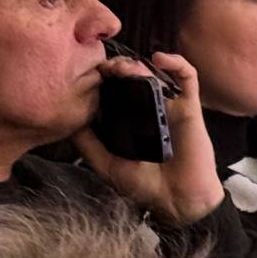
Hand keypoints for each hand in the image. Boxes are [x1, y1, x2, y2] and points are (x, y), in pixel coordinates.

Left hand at [73, 48, 226, 227]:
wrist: (176, 198)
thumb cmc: (142, 184)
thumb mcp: (106, 163)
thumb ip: (87, 143)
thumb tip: (67, 121)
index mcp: (128, 120)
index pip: (114, 91)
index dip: (102, 80)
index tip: (87, 74)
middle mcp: (147, 109)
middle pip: (132, 78)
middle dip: (117, 68)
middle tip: (104, 68)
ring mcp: (168, 106)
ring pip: (155, 74)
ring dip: (137, 66)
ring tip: (123, 68)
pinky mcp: (189, 107)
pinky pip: (188, 78)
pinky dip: (177, 63)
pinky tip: (160, 58)